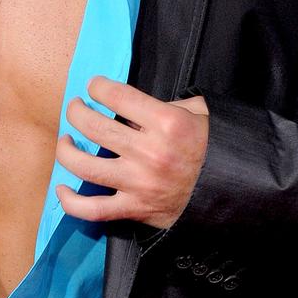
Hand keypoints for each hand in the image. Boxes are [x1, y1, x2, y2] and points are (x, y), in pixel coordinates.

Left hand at [55, 76, 208, 229]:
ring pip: (85, 166)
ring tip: (66, 140)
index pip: (116, 95)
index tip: (95, 86)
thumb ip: (164, 103)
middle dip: (76, 112)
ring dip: (66, 150)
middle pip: (93, 126)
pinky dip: (71, 202)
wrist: (235, 193)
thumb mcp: (197, 113)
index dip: (98, 86)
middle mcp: (149, 152)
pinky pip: (94, 210)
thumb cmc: (214, 147)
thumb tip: (131, 106)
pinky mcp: (136, 210)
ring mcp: (139, 184)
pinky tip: (62, 188)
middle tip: (76, 108)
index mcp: (166, 123)